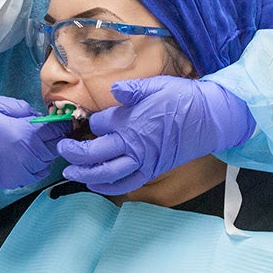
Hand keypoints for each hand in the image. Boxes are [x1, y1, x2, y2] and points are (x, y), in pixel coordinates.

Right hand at [0, 96, 73, 188]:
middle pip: (56, 146)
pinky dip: (38, 163)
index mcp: (22, 135)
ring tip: (38, 139)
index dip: (62, 122)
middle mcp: (26, 157)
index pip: (55, 129)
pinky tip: (28, 153)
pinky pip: (37, 172)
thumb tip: (39, 115)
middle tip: (53, 127)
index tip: (64, 116)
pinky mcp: (15, 181)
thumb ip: (21, 108)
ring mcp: (21, 172)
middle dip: (57, 136)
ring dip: (48, 150)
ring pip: (48, 161)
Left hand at [56, 76, 254, 194]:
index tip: (93, 119)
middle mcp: (133, 144)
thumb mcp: (157, 85)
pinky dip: (108, 187)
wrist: (210, 118)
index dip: (93, 121)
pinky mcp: (152, 170)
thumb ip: (132, 89)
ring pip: (106, 174)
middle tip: (61, 149)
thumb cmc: (184, 99)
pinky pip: (125, 184)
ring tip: (69, 173)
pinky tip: (96, 185)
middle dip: (74, 152)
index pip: (99, 124)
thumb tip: (114, 89)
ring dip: (85, 175)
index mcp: (130, 121)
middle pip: (94, 153)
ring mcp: (143, 161)